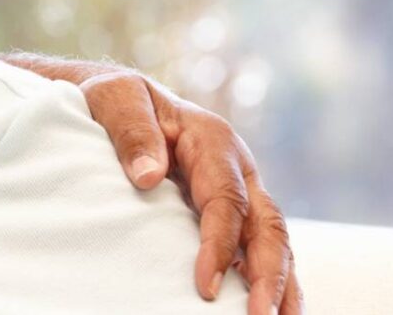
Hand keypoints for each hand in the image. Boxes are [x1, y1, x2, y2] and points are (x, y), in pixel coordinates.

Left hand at [80, 71, 300, 314]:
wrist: (117, 100)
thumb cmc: (114, 99)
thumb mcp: (114, 98)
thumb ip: (131, 131)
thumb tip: (148, 176)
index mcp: (213, 142)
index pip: (226, 201)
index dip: (219, 245)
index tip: (204, 286)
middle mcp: (236, 169)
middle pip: (266, 225)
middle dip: (270, 275)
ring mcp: (238, 190)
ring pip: (271, 240)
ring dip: (279, 283)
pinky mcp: (228, 210)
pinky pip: (254, 246)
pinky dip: (264, 277)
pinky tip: (264, 307)